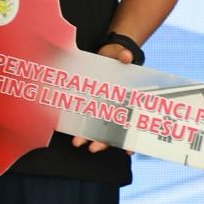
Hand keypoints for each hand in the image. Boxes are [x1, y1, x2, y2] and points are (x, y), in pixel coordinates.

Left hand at [69, 37, 137, 151]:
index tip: (128, 151)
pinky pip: (84, 115)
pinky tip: (72, 132)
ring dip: (88, 136)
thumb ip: (124, 57)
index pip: (130, 123)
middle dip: (103, 141)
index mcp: (127, 101)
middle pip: (111, 130)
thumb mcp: (121, 56)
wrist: (107, 53)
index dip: (131, 139)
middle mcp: (115, 107)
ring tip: (77, 142)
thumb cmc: (117, 58)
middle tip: (93, 148)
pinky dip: (79, 125)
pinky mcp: (90, 101)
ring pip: (96, 126)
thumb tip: (126, 58)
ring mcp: (102, 105)